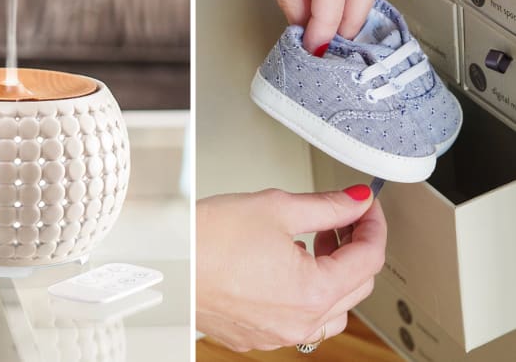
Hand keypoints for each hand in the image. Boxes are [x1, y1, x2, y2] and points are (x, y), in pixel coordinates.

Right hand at [196, 185, 386, 351]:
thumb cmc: (207, 238)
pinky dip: (305, 295)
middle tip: (342, 219)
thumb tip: (355, 202)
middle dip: (355, 248)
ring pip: (332, 312)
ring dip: (334, 277)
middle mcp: (300, 321)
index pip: (369, 258)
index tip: (367, 208)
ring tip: (314, 244)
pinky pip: (299, 321)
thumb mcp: (277, 208)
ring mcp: (277, 334)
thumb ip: (327, 206)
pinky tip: (286, 267)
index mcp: (313, 291)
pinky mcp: (256, 336)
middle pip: (357, 287)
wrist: (166, 262)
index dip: (374, 226)